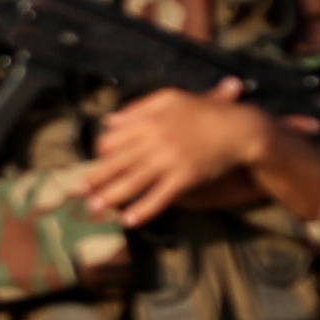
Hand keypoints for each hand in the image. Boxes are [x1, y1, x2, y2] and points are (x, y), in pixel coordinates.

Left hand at [75, 82, 319, 229]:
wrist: (240, 129)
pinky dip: (143, 210)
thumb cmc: (206, 112)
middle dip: (96, 179)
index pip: (112, 139)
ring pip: (133, 182)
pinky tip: (129, 221)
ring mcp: (169, 161)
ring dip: (111, 198)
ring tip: (96, 210)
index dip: (102, 152)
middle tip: (79, 192)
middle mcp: (154, 141)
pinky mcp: (185, 178)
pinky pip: (159, 197)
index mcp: (148, 121)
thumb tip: (108, 120)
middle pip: (116, 163)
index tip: (98, 161)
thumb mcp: (172, 99)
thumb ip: (138, 108)